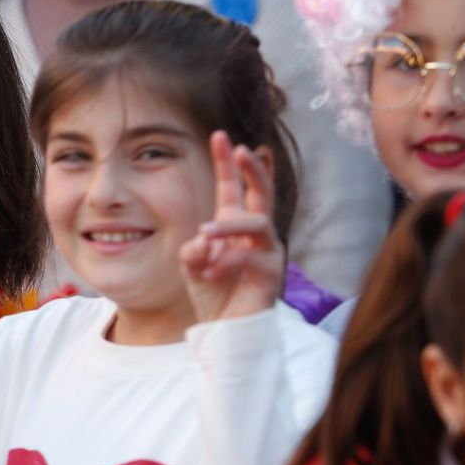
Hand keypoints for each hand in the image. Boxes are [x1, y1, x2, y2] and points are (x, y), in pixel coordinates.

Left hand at [180, 131, 282, 324]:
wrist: (226, 328)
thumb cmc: (212, 292)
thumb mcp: (193, 265)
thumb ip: (194, 248)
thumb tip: (205, 239)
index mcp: (233, 225)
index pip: (232, 188)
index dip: (226, 163)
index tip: (218, 135)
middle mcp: (254, 233)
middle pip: (261, 192)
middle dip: (253, 169)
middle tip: (241, 149)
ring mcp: (267, 250)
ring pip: (258, 222)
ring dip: (229, 225)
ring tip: (205, 233)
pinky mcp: (271, 272)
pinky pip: (251, 257)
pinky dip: (226, 262)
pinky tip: (208, 273)